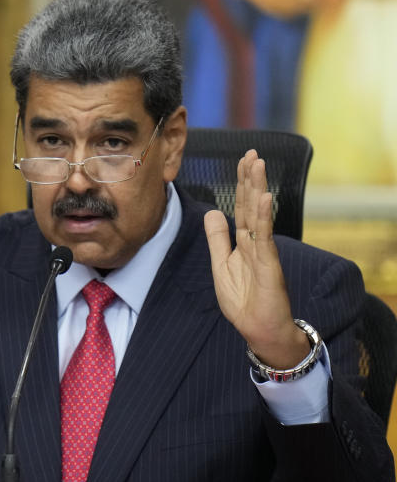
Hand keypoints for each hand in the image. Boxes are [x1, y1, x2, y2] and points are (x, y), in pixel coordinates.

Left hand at [203, 150, 309, 367]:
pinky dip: (264, 217)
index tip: (242, 160)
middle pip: (252, 204)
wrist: (259, 329)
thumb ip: (218, 238)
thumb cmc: (244, 301)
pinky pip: (264, 237)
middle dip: (250, 178)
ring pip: (259, 215)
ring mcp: (263, 252)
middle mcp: (255, 242)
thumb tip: (213, 211)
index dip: (242, 184)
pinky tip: (265, 198)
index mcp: (243, 242)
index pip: (243, 206)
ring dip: (258, 189)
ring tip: (258, 164)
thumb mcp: (222, 264)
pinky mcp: (268, 264)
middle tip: (251, 152)